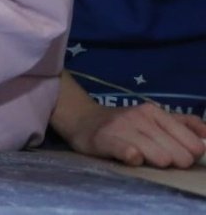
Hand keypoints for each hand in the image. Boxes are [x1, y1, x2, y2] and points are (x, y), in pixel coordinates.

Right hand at [67, 99, 205, 167]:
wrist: (83, 120)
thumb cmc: (124, 123)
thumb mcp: (154, 117)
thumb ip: (183, 123)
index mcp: (157, 112)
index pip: (194, 144)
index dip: (189, 155)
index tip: (175, 154)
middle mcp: (142, 117)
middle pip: (180, 156)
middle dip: (174, 163)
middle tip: (158, 158)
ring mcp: (123, 128)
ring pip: (161, 158)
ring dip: (156, 164)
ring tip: (143, 159)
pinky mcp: (106, 140)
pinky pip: (131, 154)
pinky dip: (135, 159)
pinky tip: (132, 158)